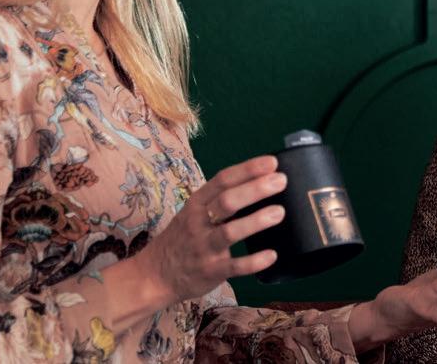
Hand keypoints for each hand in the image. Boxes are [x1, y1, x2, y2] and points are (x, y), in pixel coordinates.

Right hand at [134, 155, 287, 304]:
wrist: (155, 275)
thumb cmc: (183, 238)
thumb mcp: (194, 213)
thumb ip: (221, 200)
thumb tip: (261, 183)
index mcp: (197, 203)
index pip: (222, 180)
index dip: (248, 170)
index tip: (272, 162)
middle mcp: (199, 222)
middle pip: (227, 201)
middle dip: (255, 189)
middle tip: (281, 181)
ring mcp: (204, 247)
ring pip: (230, 232)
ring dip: (256, 221)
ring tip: (279, 212)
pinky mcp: (210, 271)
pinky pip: (234, 266)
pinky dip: (254, 261)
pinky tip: (272, 256)